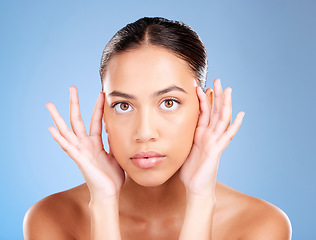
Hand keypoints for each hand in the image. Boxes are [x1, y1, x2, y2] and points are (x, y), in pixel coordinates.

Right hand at [46, 86, 124, 200]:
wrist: (110, 193)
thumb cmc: (112, 176)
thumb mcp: (116, 154)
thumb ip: (113, 142)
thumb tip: (114, 129)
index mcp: (96, 143)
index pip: (96, 120)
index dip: (98, 107)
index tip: (101, 94)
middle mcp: (86, 144)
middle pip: (77, 120)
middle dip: (75, 103)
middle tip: (71, 87)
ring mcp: (80, 151)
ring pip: (67, 130)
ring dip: (58, 117)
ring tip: (49, 105)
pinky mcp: (79, 159)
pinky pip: (68, 147)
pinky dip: (59, 138)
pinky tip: (51, 129)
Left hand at [179, 79, 244, 197]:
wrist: (195, 187)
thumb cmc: (189, 171)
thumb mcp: (182, 149)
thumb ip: (181, 138)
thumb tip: (169, 130)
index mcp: (200, 135)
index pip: (203, 113)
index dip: (202, 99)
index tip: (199, 86)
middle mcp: (209, 136)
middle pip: (215, 112)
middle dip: (216, 96)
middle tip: (218, 80)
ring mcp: (214, 142)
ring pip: (222, 119)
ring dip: (225, 104)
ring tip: (228, 90)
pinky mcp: (217, 150)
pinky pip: (227, 136)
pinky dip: (235, 125)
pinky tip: (241, 114)